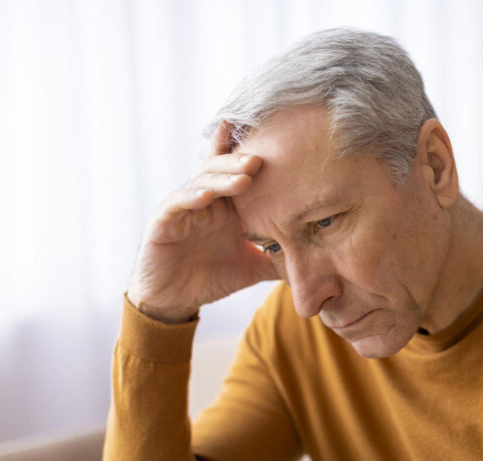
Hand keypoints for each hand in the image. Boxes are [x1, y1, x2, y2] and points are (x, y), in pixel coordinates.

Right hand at [127, 122, 277, 322]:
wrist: (174, 300)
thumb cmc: (212, 277)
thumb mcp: (253, 267)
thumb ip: (280, 260)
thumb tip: (320, 260)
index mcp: (227, 206)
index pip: (238, 173)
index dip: (249, 154)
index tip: (273, 138)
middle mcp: (206, 201)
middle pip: (221, 170)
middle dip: (240, 162)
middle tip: (260, 159)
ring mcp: (183, 208)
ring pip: (201, 182)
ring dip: (222, 178)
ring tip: (243, 178)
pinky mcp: (163, 222)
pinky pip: (176, 204)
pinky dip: (190, 197)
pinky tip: (207, 196)